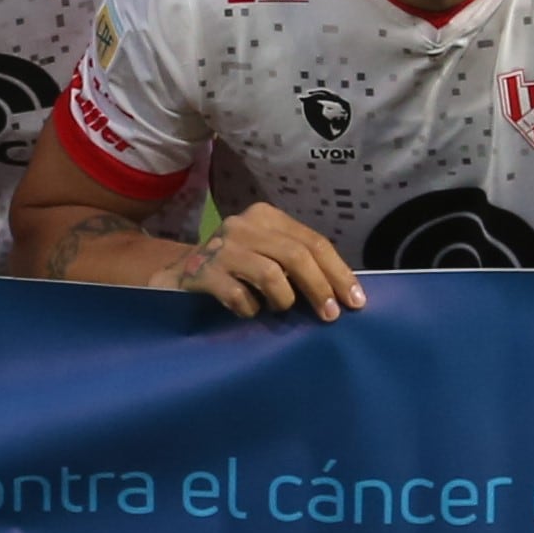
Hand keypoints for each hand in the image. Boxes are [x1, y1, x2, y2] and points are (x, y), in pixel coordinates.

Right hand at [191, 200, 363, 318]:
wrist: (177, 276)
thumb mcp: (266, 255)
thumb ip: (297, 263)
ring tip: (280, 309)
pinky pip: (239, 295)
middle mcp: (244, 225)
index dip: (338, 272)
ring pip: (271, 274)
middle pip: (296, 255)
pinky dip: (251, 309)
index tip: (356, 301)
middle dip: (320, 288)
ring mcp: (221, 247)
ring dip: (284, 300)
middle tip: (331, 315)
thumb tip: (343, 291)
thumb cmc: (234, 270)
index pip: (313, 241)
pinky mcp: (202, 271)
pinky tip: (249, 312)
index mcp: (266, 217)